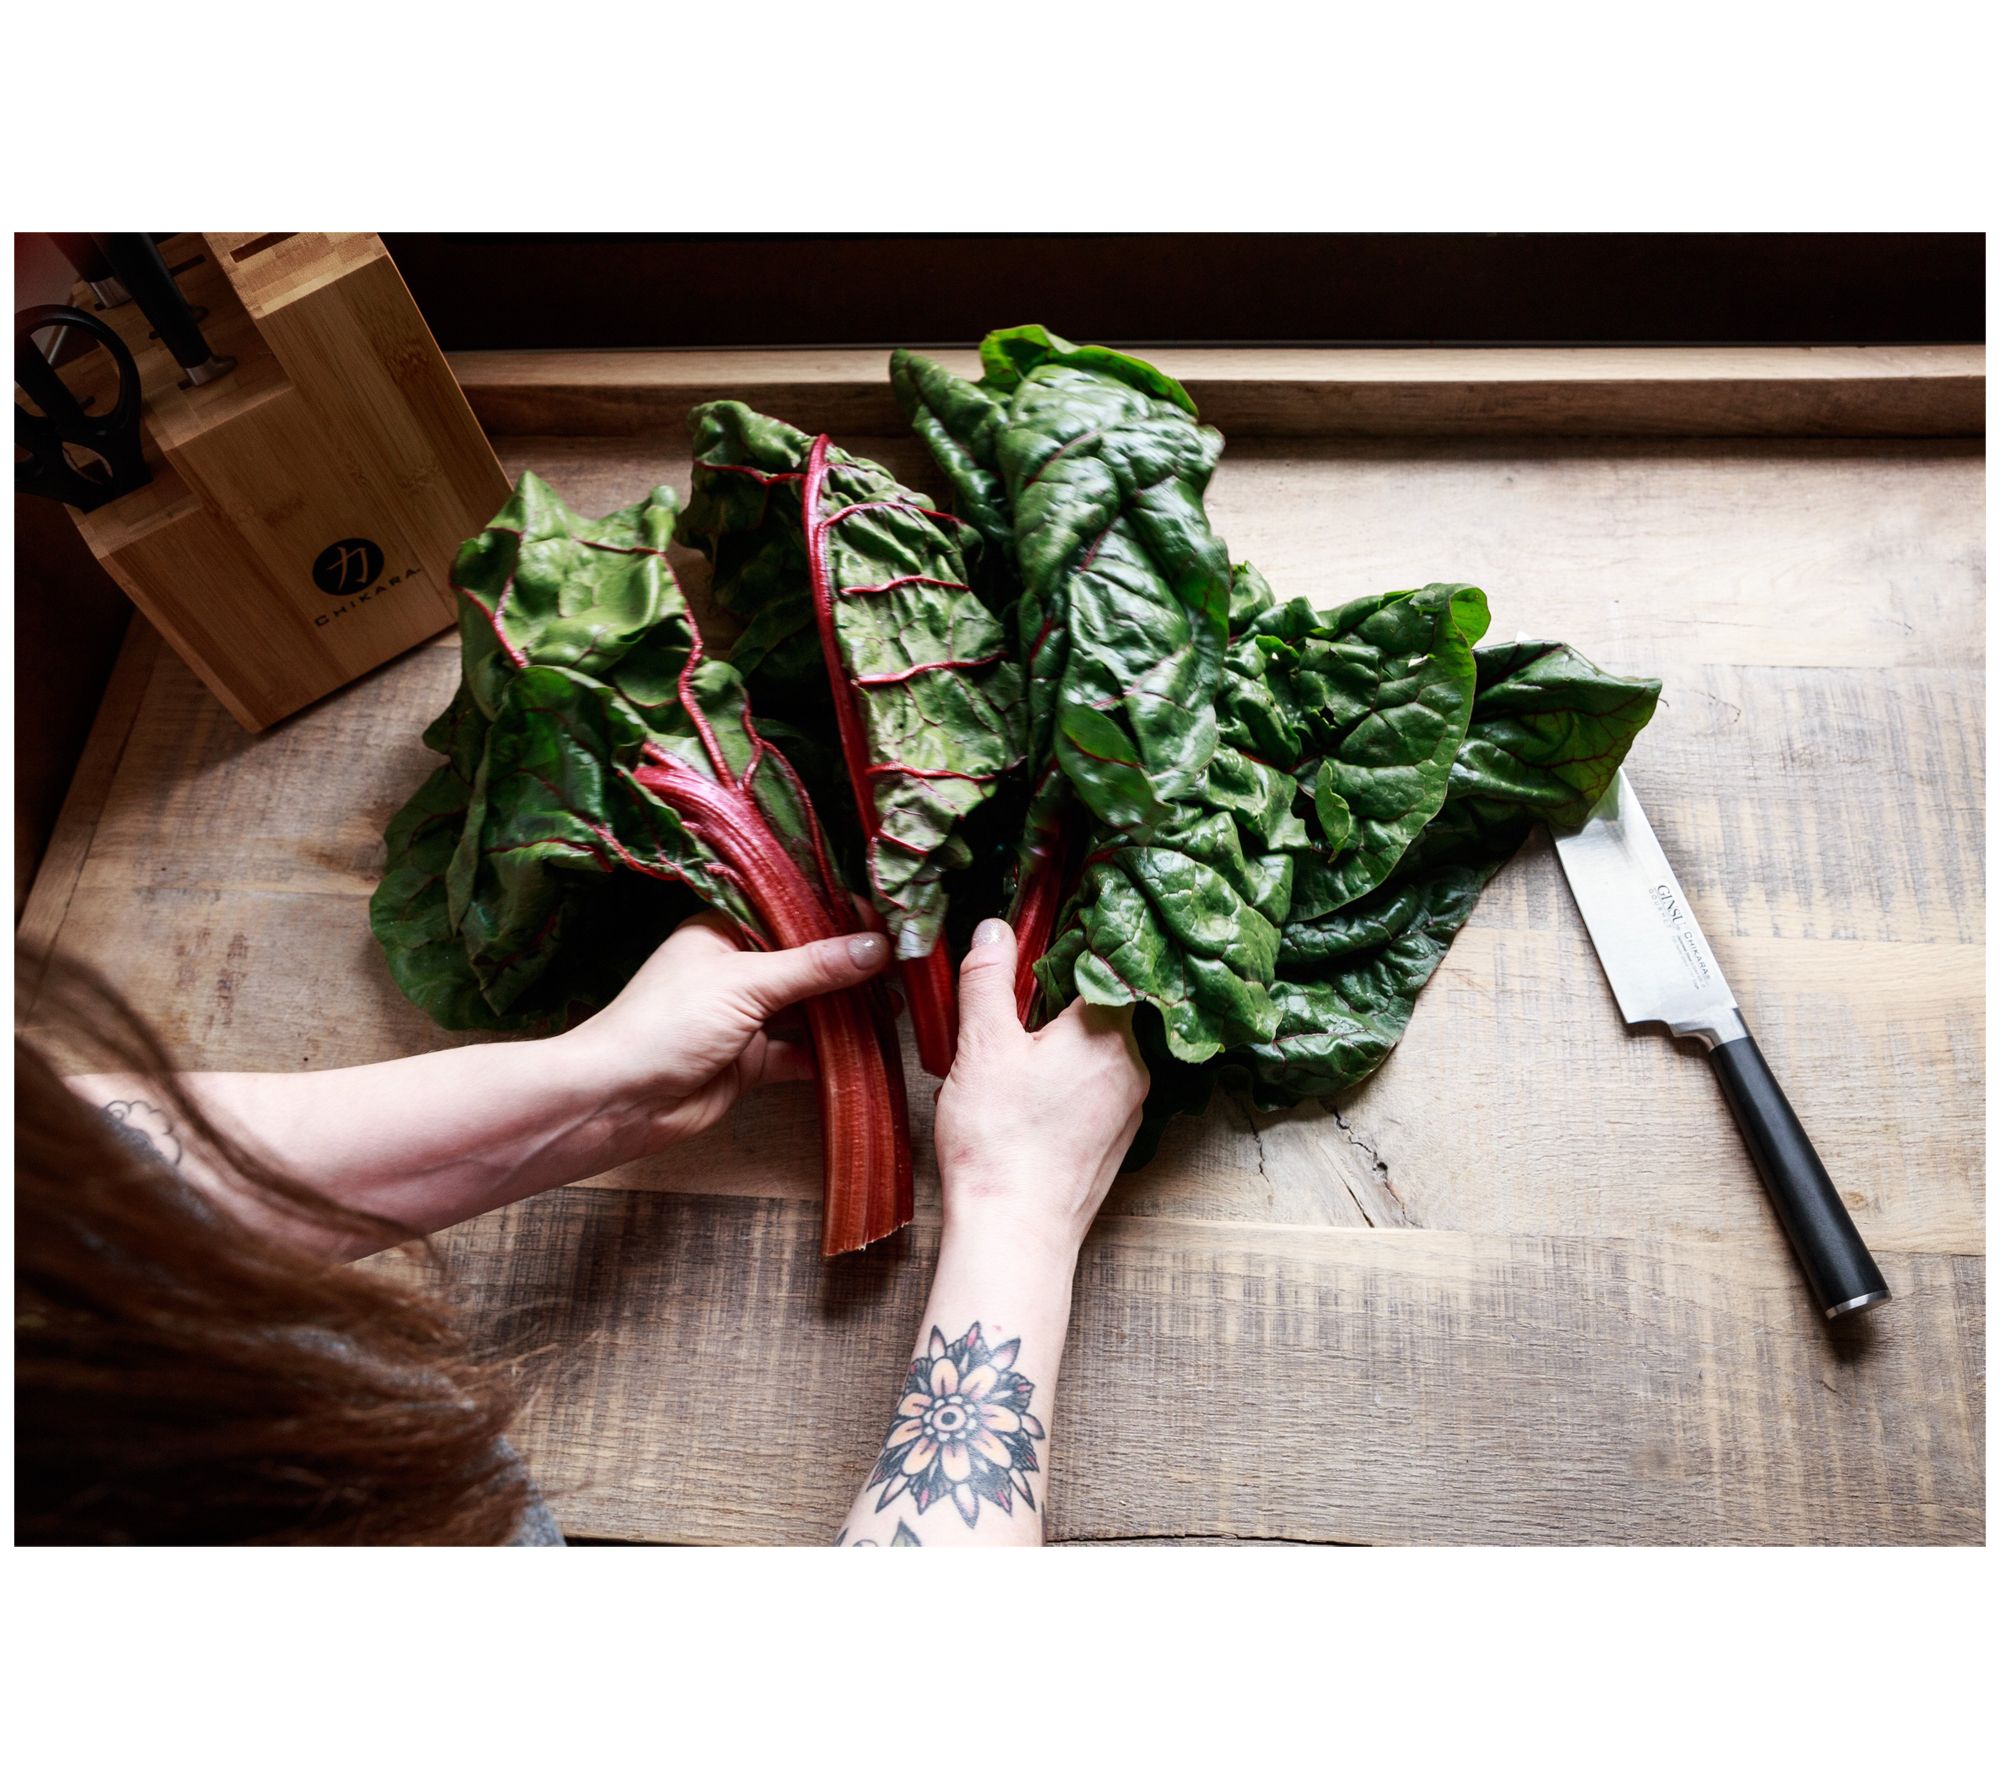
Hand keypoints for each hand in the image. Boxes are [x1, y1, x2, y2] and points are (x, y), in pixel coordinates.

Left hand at [553, 914, 890, 1154]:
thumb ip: (814, 966)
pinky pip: (801, 1052)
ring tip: (898, 1004)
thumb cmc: (667, 1022)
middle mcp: (736, 967)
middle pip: (806, 959)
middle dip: (852, 964)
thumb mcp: (745, 983)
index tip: (888, 918)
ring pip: (808, 1007)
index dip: (839, 913)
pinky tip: (870, 1050)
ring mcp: (744, 1015)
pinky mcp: (751, 1061)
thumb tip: (877, 946)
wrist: (619, 1100)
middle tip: (906, 964)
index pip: (792, 910)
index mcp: (724, 929)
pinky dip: (831, 1054)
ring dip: (848, 1009)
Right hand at [933, 918, 1149, 1257]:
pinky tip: (1031, 1100)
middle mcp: (1134, 1066)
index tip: (1049, 941)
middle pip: (1104, 1009)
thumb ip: (988, 980)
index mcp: (1108, 1032)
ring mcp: (1131, 1107)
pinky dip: (1070, 1082)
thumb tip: (994, 930)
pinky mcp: (1117, 1141)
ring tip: (1016, 1058)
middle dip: (1061, 1001)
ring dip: (1065, 1045)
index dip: (1077, 946)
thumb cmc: (999, 1141)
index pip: (1108, 964)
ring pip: (1101, 1052)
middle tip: (1016, 1004)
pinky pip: (1099, 1090)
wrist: (1014, 1232)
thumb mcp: (982, 1046)